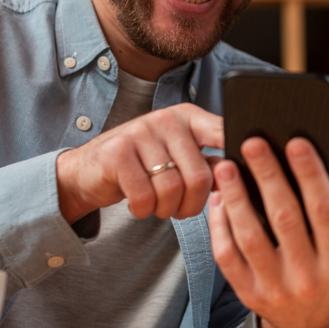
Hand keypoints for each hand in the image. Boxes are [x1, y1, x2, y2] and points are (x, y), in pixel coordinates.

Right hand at [55, 103, 223, 222]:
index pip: (222, 132)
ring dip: (166, 209)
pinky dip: (144, 210)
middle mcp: (166, 119)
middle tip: (181, 210)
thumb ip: (207, 163)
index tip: (239, 178)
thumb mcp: (177, 157)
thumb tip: (238, 175)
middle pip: (199, 176)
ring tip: (159, 206)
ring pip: (172, 189)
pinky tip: (139, 204)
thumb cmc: (143, 166)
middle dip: (193, 205)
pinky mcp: (117, 153)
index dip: (236, 155)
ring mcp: (139, 132)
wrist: (89, 170)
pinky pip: (145, 196)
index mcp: (188, 117)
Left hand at [209, 137, 328, 327]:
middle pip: (284, 218)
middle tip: (252, 143)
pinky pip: (228, 257)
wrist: (313, 327)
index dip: (310, 174)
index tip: (295, 142)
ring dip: (236, 198)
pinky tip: (219, 199)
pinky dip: (220, 226)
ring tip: (227, 166)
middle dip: (268, 176)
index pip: (324, 210)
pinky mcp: (249, 294)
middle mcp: (308, 278)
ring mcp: (275, 289)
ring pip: (250, 237)